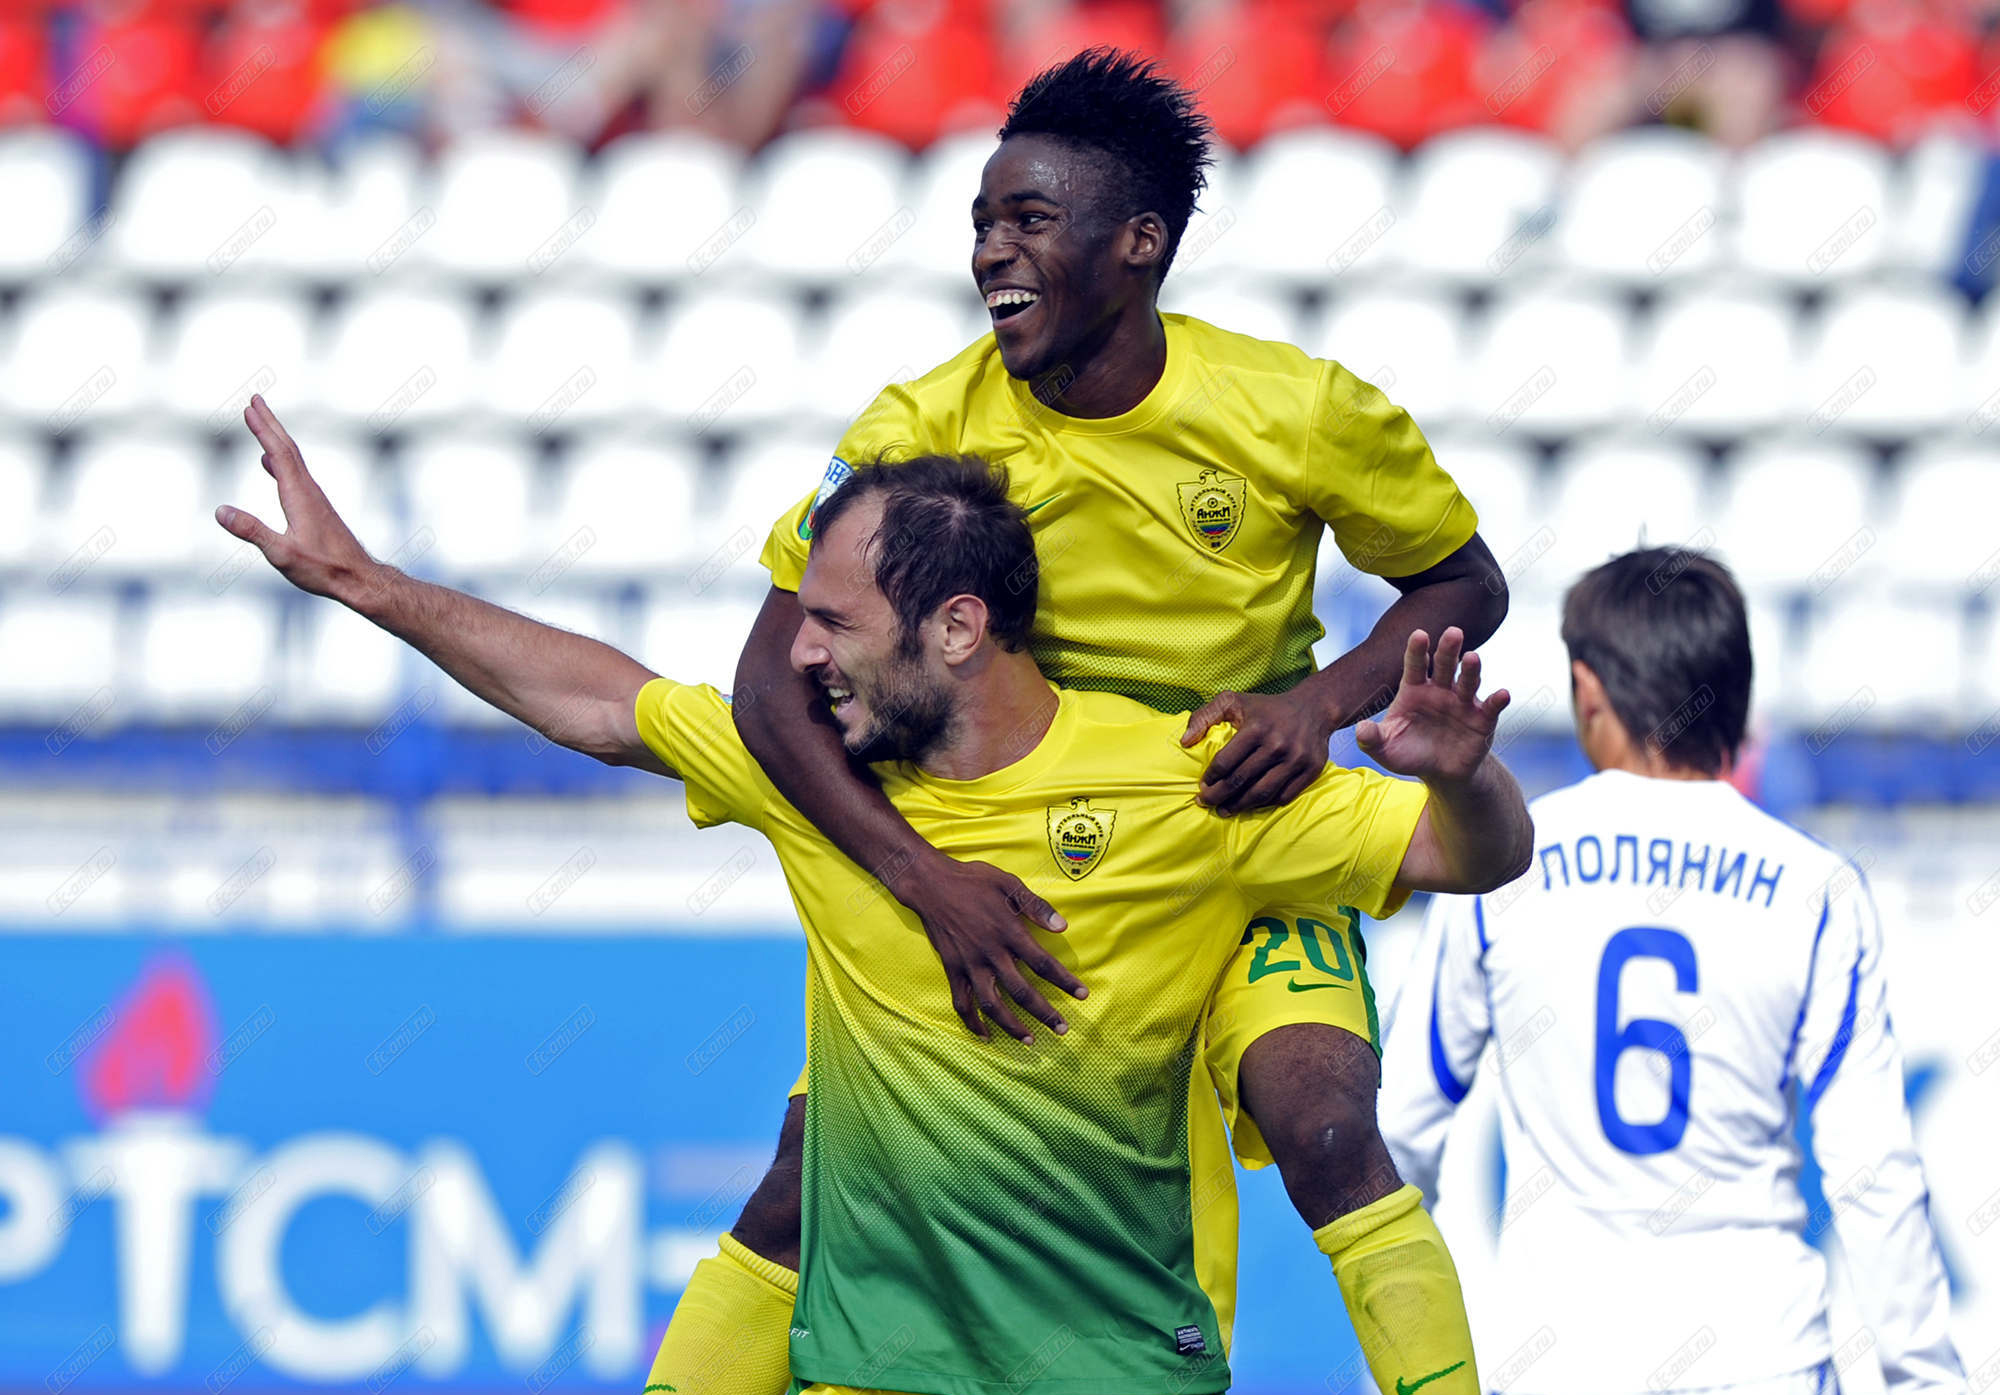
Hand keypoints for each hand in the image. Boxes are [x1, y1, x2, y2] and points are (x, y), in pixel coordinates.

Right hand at [214, 396, 378, 602]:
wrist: (359, 578)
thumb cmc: (324, 569)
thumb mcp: (281, 554)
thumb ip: (251, 531)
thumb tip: (220, 511)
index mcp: (300, 496)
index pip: (279, 454)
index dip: (264, 430)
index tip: (250, 407)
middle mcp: (309, 491)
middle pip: (287, 449)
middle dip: (270, 423)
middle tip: (255, 399)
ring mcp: (314, 498)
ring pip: (293, 460)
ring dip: (275, 438)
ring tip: (261, 423)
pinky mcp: (316, 508)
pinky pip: (295, 475)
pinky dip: (280, 461)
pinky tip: (270, 464)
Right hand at [900, 854, 1084, 1041]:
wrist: (931, 884)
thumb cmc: (973, 881)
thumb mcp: (1009, 884)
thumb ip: (1036, 906)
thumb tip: (1063, 926)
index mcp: (1009, 932)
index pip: (1043, 963)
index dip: (1064, 981)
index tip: (1082, 995)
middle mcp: (990, 954)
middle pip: (1022, 992)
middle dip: (1044, 1013)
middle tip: (1062, 1030)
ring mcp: (970, 964)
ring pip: (992, 1004)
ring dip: (1011, 1026)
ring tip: (1028, 1040)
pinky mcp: (952, 969)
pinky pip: (962, 1002)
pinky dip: (973, 1022)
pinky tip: (985, 1035)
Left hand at [1183, 688, 1337, 813]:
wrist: (1314, 708)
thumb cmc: (1267, 707)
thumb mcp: (1232, 701)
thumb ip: (1204, 716)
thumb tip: (1185, 742)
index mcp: (1256, 728)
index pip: (1225, 762)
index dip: (1210, 778)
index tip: (1202, 786)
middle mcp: (1277, 745)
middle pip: (1241, 781)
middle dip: (1218, 796)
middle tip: (1206, 803)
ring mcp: (1295, 759)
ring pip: (1262, 793)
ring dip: (1240, 806)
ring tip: (1225, 810)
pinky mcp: (1311, 770)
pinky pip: (1284, 795)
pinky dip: (1266, 804)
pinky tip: (1252, 804)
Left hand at [1354, 628, 1509, 783]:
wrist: (1439, 773)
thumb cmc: (1409, 754)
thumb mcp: (1385, 749)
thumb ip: (1371, 739)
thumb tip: (1361, 729)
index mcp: (1414, 690)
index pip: (1415, 665)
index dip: (1417, 650)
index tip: (1419, 634)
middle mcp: (1440, 690)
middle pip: (1444, 665)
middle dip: (1448, 649)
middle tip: (1453, 632)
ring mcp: (1462, 702)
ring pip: (1467, 681)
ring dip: (1471, 669)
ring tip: (1472, 658)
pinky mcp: (1482, 720)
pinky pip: (1491, 708)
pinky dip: (1497, 700)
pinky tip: (1503, 694)